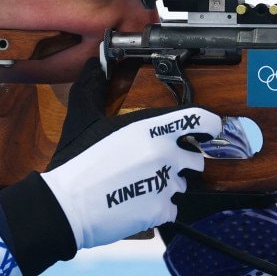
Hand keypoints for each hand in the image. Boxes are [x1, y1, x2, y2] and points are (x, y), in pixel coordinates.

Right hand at [41, 59, 220, 249]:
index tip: (209, 129)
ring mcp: (166, 184)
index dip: (210, 125)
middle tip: (156, 164)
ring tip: (140, 186)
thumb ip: (94, 87)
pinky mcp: (161, 211)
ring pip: (183, 184)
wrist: (66, 207)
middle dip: (181, 161)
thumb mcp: (83, 117)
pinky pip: (173, 209)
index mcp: (151, 128)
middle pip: (195, 157)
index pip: (201, 119)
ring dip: (168, 185)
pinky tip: (137, 204)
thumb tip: (94, 64)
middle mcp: (166, 154)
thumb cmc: (75, 162)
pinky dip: (159, 209)